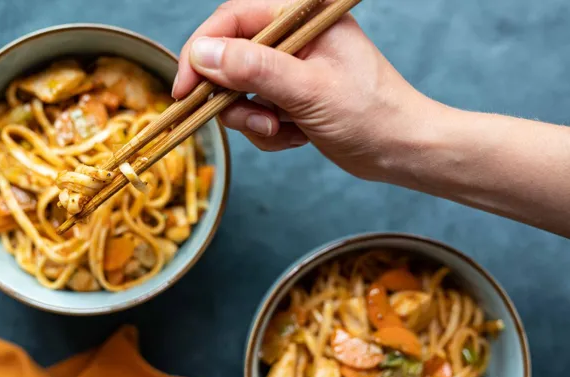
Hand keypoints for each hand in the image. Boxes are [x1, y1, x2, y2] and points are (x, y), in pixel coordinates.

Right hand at [173, 0, 438, 179]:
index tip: (185, 88)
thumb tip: (203, 53)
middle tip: (256, 120)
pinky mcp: (291, 97)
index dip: (203, 51)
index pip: (234, 19)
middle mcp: (295, 38)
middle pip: (231, 57)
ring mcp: (292, 69)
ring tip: (284, 130)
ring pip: (240, 90)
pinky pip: (256, 112)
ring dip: (254, 119)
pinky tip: (297, 137)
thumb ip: (254, 69)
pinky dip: (269, 132)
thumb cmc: (371, 114)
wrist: (400, 151)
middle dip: (236, 96)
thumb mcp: (309, 90)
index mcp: (304, 16)